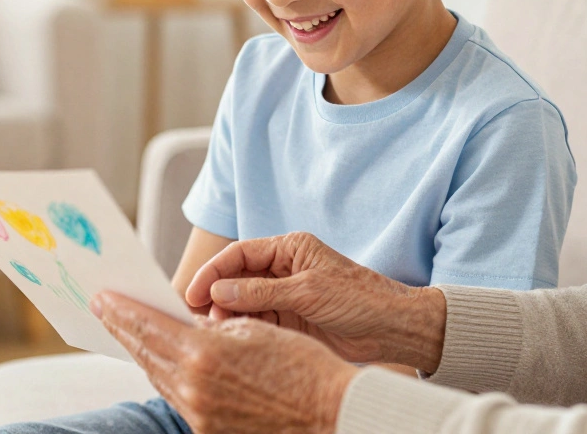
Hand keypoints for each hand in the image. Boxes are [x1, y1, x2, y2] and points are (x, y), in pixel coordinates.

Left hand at [91, 291, 358, 433]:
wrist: (332, 414)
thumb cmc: (302, 365)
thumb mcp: (256, 329)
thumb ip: (214, 326)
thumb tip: (188, 324)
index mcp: (204, 354)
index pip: (148, 327)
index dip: (122, 311)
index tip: (102, 298)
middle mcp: (194, 388)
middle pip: (146, 354)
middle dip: (125, 330)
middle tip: (105, 311)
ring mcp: (200, 416)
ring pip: (160, 378)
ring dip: (145, 354)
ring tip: (131, 334)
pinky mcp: (209, 432)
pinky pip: (180, 399)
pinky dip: (169, 378)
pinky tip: (164, 364)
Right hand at [185, 232, 446, 371]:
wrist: (393, 328)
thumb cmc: (359, 299)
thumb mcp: (306, 292)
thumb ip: (260, 291)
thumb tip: (218, 291)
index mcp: (289, 248)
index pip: (239, 254)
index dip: (212, 272)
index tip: (193, 292)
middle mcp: (283, 268)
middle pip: (236, 277)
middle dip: (216, 295)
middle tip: (199, 316)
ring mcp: (285, 294)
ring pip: (244, 302)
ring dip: (228, 314)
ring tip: (215, 330)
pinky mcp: (290, 319)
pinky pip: (258, 321)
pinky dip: (244, 328)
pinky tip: (234, 338)